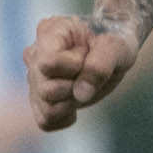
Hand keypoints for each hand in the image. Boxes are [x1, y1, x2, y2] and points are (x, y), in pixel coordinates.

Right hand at [26, 14, 136, 131]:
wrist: (114, 48)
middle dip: (75, 88)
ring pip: (45, 109)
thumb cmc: (115, 39)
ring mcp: (34, 78)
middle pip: (46, 90)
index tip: (88, 54)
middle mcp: (34, 55)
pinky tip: (77, 101)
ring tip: (83, 85)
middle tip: (89, 71)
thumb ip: (100, 65)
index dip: (74, 67)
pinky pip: (46, 121)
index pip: (48, 63)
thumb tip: (81, 94)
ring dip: (71, 103)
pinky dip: (65, 117)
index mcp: (49, 31)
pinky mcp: (40, 98)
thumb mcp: (117, 47)